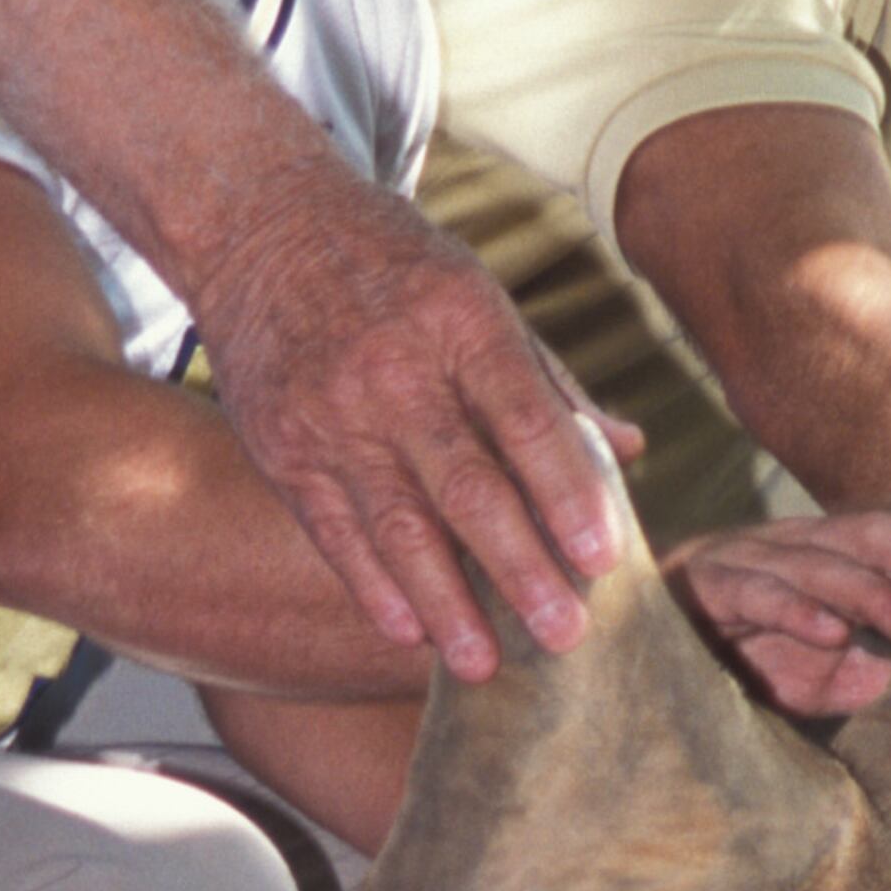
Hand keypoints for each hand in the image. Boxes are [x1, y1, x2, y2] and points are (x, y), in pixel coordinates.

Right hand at [193, 159, 638, 682]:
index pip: (523, 418)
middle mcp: (394, 372)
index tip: (603, 556)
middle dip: (519, 568)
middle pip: (465, 487)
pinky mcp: (281, 447)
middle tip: (566, 636)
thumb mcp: (480, 295)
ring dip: (444, 602)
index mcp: (462, 323)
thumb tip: (629, 453)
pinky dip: (371, 586)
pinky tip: (409, 630)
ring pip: (396, 525)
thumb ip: (552, 383)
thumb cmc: (395, 267)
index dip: (565, 489)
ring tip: (483, 665)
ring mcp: (330, 414)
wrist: (261, 226)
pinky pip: (333, 531)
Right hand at [667, 508, 890, 718]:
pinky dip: (793, 609)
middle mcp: (782, 547)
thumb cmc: (732, 665)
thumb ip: (869, 673)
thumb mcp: (817, 676)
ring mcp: (740, 561)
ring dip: (864, 589)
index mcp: (816, 556)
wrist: (633, 665)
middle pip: (858, 535)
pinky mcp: (699, 589)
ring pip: (811, 561)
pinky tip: (828, 632)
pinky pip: (752, 591)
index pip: (882, 538)